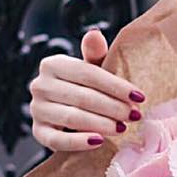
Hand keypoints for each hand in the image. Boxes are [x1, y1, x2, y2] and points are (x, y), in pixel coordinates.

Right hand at [29, 29, 146, 150]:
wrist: (67, 111)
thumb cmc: (85, 87)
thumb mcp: (91, 69)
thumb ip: (94, 54)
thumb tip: (94, 33)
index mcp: (53, 64)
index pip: (88, 74)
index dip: (115, 86)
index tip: (139, 97)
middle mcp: (40, 85)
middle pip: (82, 97)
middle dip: (112, 107)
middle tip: (134, 115)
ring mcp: (37, 110)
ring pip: (71, 118)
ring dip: (100, 124)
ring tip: (122, 128)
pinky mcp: (38, 132)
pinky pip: (57, 140)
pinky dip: (79, 142)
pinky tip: (99, 142)